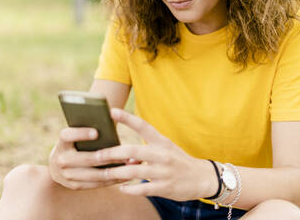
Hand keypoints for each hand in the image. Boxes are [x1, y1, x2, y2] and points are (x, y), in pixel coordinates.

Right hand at [48, 126, 129, 189]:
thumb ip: (88, 130)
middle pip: (87, 158)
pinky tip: (125, 175)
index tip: (96, 132)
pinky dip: (112, 180)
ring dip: (114, 170)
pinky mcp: (75, 186)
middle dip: (108, 157)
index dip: (81, 134)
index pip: (67, 136)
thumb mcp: (76, 136)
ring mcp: (66, 175)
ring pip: (94, 174)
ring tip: (130, 165)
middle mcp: (60, 159)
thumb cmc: (75, 144)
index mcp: (62, 143)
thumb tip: (111, 121)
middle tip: (125, 153)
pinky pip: (96, 184)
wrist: (57, 166)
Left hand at [94, 108, 216, 200]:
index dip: (127, 118)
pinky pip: (143, 189)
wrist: (202, 178)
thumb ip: (144, 150)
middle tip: (97, 154)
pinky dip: (130, 189)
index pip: (143, 126)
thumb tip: (125, 158)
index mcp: (161, 142)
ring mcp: (164, 172)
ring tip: (105, 173)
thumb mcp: (165, 150)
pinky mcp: (165, 188)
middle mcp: (163, 155)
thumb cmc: (178, 161)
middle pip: (133, 150)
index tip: (111, 111)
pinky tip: (121, 188)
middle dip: (113, 153)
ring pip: (135, 172)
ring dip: (117, 173)